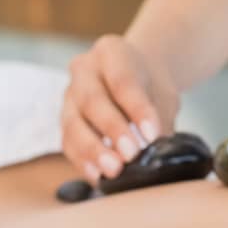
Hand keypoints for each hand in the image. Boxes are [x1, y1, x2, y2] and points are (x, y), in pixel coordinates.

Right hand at [61, 35, 179, 184]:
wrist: (136, 78)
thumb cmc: (150, 85)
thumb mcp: (163, 92)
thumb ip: (161, 117)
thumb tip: (160, 151)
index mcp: (111, 52)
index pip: (122, 80)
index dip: (137, 109)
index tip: (153, 134)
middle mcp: (83, 71)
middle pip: (92, 100)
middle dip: (112, 129)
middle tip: (131, 154)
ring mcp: (69, 96)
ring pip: (74, 124)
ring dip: (94, 150)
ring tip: (114, 170)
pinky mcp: (64, 122)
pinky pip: (68, 143)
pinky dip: (83, 161)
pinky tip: (98, 176)